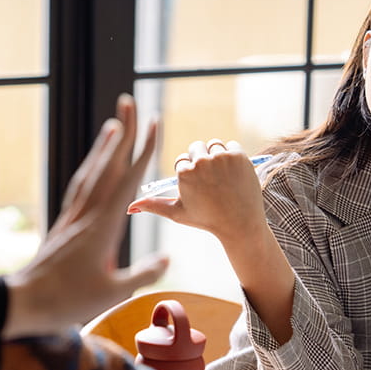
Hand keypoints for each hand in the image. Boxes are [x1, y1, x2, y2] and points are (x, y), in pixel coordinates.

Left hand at [3, 94, 168, 337]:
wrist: (22, 302)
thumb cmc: (67, 301)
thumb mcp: (112, 293)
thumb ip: (142, 275)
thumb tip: (166, 259)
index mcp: (103, 226)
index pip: (129, 179)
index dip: (144, 149)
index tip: (154, 123)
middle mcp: (88, 213)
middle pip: (109, 164)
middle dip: (122, 132)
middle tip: (130, 102)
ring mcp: (74, 217)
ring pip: (91, 172)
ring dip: (104, 146)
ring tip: (113, 125)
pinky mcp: (64, 225)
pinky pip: (80, 187)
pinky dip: (90, 169)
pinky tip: (92, 166)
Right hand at [127, 138, 268, 247]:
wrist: (241, 224)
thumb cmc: (207, 220)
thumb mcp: (177, 213)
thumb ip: (153, 206)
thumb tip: (129, 208)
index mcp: (184, 173)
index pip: (182, 161)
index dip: (189, 175)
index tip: (199, 188)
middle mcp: (202, 162)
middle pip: (196, 148)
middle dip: (201, 161)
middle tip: (211, 182)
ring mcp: (222, 158)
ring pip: (214, 145)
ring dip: (216, 157)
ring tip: (222, 179)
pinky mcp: (239, 155)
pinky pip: (231, 145)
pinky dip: (232, 156)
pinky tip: (233, 174)